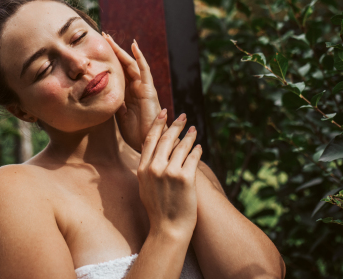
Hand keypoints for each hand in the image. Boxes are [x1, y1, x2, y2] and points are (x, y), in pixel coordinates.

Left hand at [103, 33, 161, 150]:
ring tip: (110, 38)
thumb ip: (113, 103)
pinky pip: (144, 70)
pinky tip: (133, 46)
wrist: (148, 142)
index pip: (118, 72)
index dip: (109, 60)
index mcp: (128, 93)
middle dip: (114, 50)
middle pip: (124, 64)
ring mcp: (143, 87)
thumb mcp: (118, 115)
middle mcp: (136, 87)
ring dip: (121, 50)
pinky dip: (139, 57)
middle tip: (103, 36)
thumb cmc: (135, 133)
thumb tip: (101, 93)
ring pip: (131, 64)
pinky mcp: (149, 89)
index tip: (97, 49)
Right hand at [138, 109, 201, 239]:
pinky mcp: (185, 178)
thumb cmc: (158, 210)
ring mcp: (170, 173)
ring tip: (194, 129)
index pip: (150, 139)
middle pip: (166, 139)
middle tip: (184, 116)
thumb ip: (146, 170)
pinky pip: (193, 158)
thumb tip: (152, 156)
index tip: (163, 113)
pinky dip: (197, 150)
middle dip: (176, 125)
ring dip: (189, 136)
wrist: (168, 229)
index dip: (157, 124)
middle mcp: (154, 168)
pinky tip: (199, 147)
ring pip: (181, 146)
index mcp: (142, 169)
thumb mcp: (144, 188)